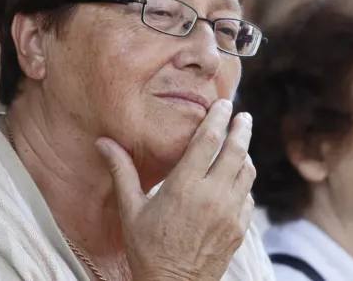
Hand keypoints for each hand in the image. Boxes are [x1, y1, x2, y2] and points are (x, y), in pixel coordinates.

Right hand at [97, 99, 254, 280]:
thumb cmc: (147, 250)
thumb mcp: (130, 210)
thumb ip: (122, 172)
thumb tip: (103, 142)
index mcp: (184, 188)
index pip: (208, 142)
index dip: (217, 119)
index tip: (223, 103)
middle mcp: (212, 197)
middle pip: (236, 152)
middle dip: (241, 129)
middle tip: (243, 116)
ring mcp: (230, 214)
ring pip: (247, 173)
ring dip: (245, 155)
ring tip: (240, 144)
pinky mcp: (238, 230)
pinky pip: (248, 197)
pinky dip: (244, 183)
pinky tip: (236, 180)